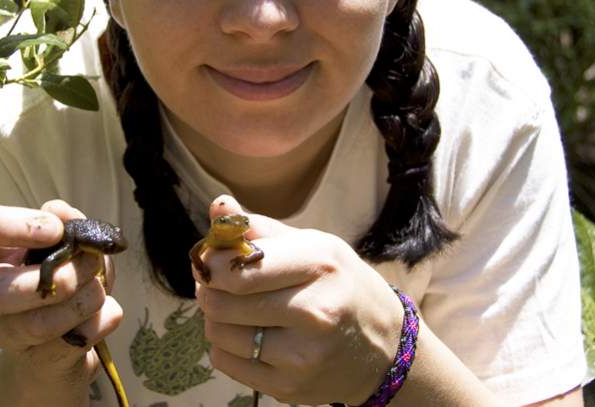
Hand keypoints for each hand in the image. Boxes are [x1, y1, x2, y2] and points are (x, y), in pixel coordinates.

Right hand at [0, 200, 123, 389]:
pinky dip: (99, 323)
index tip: (55, 229)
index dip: (8, 225)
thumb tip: (62, 212)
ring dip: (82, 302)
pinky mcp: (34, 360)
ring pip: (35, 324)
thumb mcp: (69, 241)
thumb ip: (67, 223)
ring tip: (100, 288)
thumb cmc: (64, 273)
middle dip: (58, 277)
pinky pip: (67, 344)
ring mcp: (4, 330)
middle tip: (92, 263)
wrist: (62, 338)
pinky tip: (109, 311)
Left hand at [193, 195, 403, 405]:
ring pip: (218, 333)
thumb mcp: (313, 245)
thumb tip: (218, 207)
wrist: (385, 346)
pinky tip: (246, 332)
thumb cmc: (341, 284)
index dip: (211, 264)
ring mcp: (303, 356)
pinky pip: (226, 361)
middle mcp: (314, 312)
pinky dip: (224, 344)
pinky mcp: (290, 387)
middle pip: (223, 302)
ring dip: (215, 316)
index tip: (209, 259)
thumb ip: (260, 228)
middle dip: (208, 288)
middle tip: (215, 281)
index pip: (240, 270)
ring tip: (235, 306)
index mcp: (319, 266)